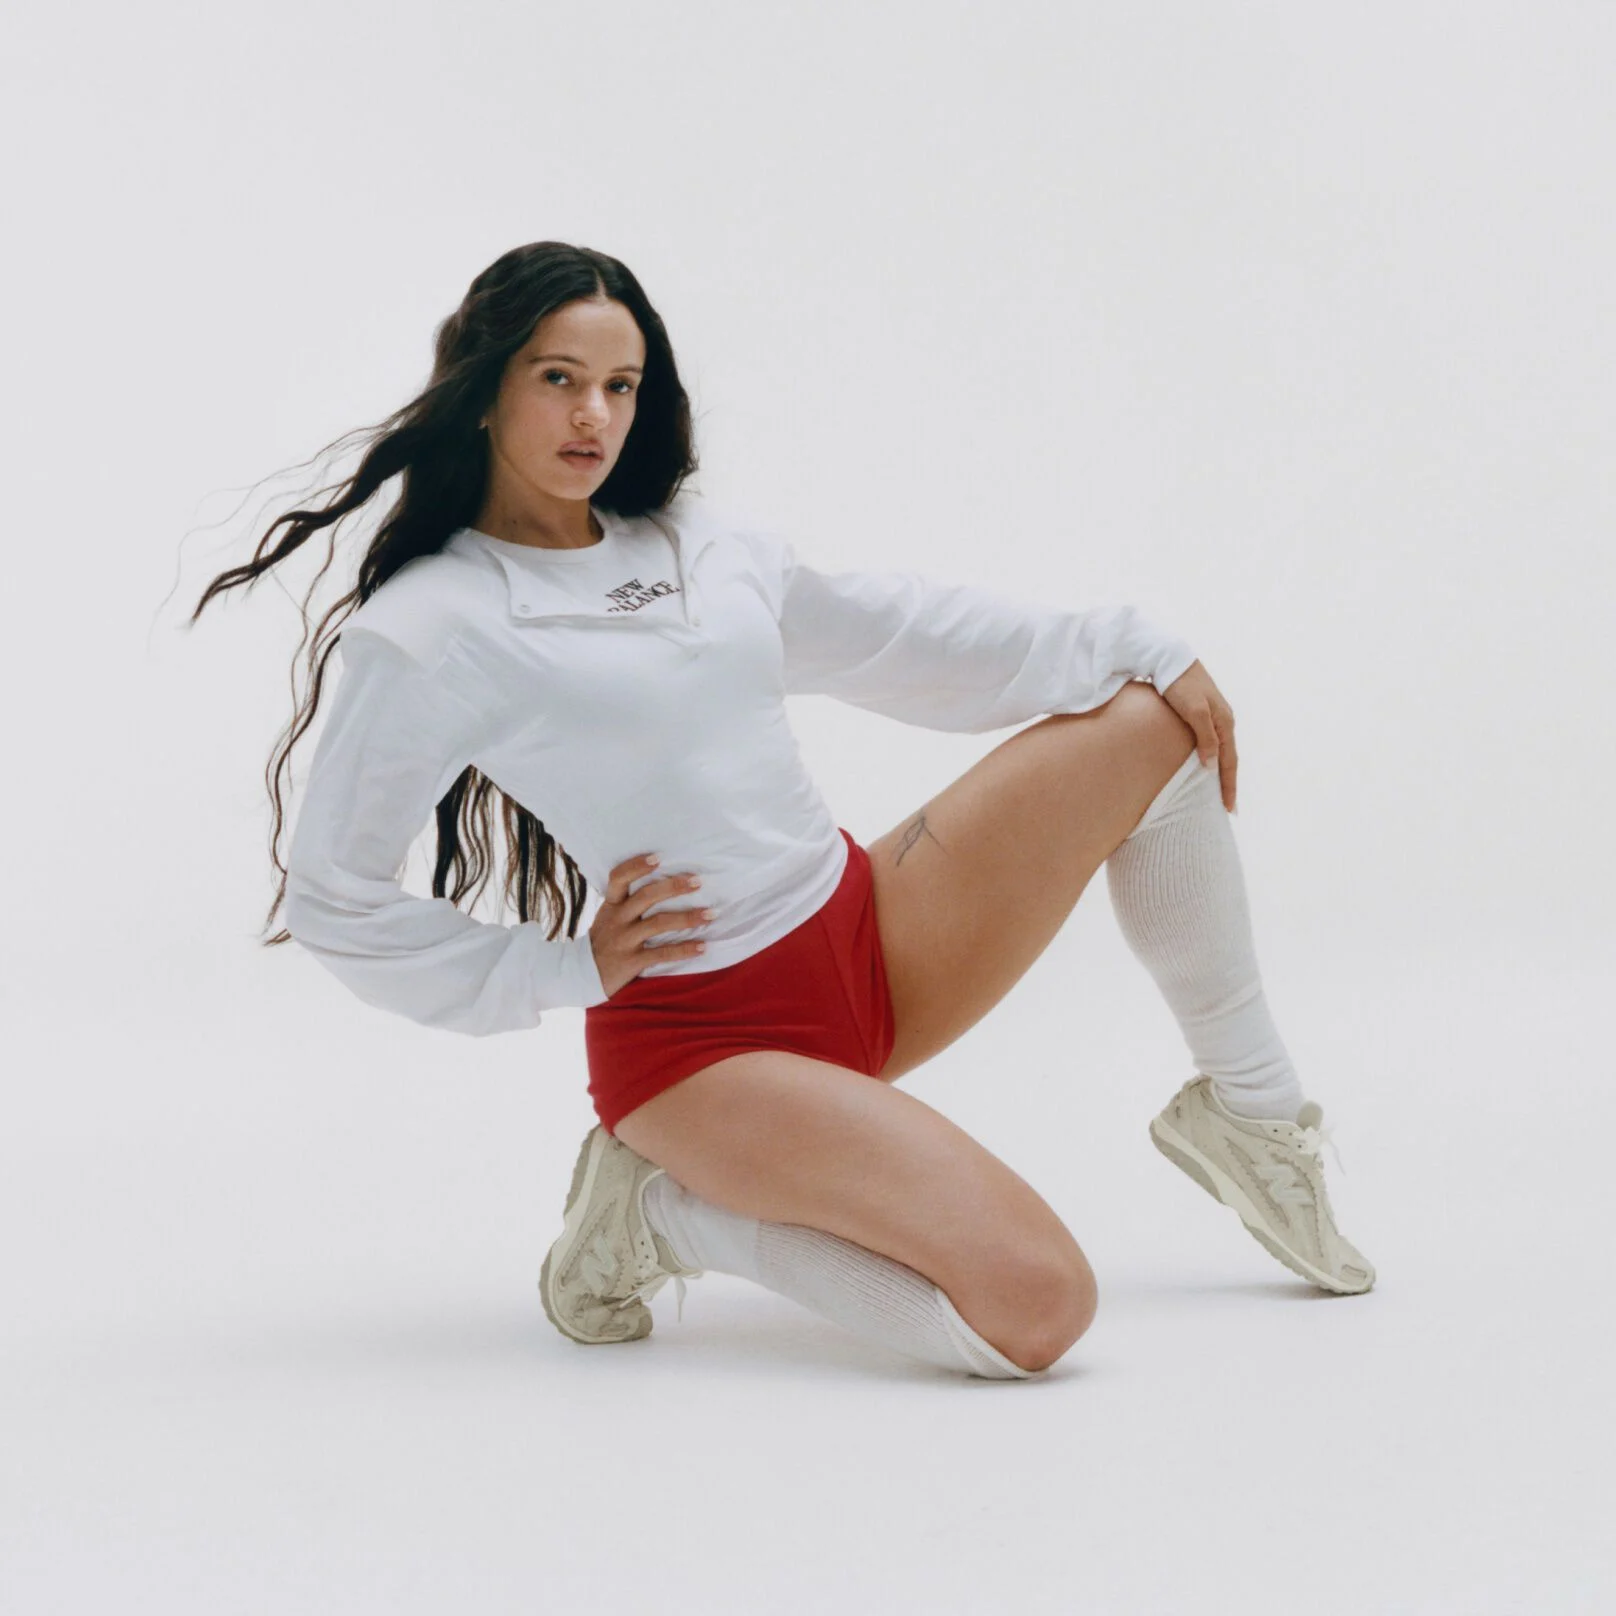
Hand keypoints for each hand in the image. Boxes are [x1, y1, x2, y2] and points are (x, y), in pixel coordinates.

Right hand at [589, 853, 712, 996]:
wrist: (580, 976)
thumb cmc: (602, 942)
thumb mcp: (607, 918)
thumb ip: (626, 903)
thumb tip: (660, 882)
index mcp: (611, 906)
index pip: (618, 878)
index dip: (636, 866)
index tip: (658, 858)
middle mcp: (617, 920)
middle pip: (646, 897)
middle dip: (673, 887)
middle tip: (697, 881)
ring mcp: (624, 941)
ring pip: (658, 924)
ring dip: (687, 918)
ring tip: (710, 914)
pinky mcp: (631, 962)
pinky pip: (661, 954)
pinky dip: (684, 949)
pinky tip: (702, 946)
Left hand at [1159, 661, 1237, 813]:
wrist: (1170, 658)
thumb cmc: (1180, 685)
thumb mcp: (1194, 712)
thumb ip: (1205, 738)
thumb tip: (1212, 766)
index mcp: (1225, 722)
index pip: (1229, 761)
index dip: (1229, 786)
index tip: (1229, 808)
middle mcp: (1223, 720)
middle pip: (1228, 758)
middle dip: (1228, 783)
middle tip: (1227, 807)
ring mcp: (1214, 716)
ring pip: (1221, 750)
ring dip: (1221, 771)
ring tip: (1218, 791)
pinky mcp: (1202, 713)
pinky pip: (1212, 742)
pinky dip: (1212, 757)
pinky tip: (1205, 764)